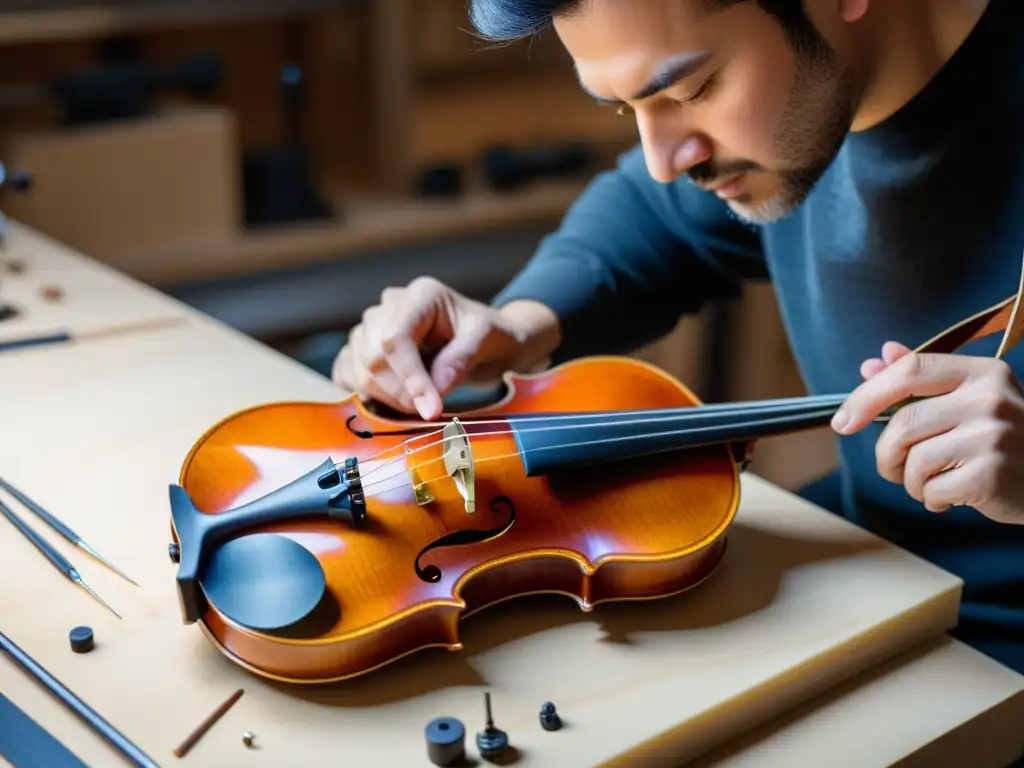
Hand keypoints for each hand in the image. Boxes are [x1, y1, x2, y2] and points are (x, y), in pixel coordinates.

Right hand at [332, 276, 557, 420]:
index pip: (395, 337)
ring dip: (386, 397)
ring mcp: (371, 325)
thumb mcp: (487, 339)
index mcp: (421, 296)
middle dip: (400, 392)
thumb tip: (435, 386)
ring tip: (418, 403)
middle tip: (430, 409)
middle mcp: (389, 305)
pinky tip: (392, 401)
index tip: (430, 409)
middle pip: (372, 355)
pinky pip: (346, 372)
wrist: (484, 340)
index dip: (408, 377)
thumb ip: (462, 358)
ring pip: (357, 368)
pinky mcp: (362, 346)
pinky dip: (365, 393)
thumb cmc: (488, 335)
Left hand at [831, 341, 1023, 522]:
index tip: (843, 421)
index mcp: (981, 372)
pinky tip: (951, 497)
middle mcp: (989, 398)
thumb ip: (920, 378)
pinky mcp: (992, 474)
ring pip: (913, 461)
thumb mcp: (971, 398)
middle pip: (902, 424)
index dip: (867, 395)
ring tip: (929, 482)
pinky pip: (931, 490)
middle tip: (895, 467)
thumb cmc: (1003, 437)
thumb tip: (873, 361)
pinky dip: (931, 500)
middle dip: (886, 454)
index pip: (910, 370)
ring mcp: (994, 436)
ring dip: (909, 481)